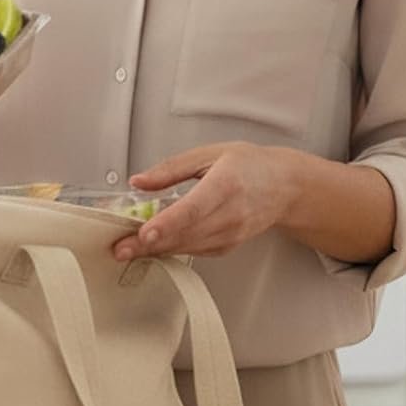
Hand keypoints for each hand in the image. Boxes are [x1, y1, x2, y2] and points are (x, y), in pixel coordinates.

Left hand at [110, 142, 297, 261]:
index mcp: (226, 185)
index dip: (168, 224)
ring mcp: (231, 234)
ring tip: (127, 250)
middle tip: (120, 248)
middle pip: (186, 234)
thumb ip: (170, 169)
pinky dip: (171, 250)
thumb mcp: (209, 154)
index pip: (193, 209)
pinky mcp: (228, 245)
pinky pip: (195, 251)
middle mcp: (230, 214)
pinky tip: (151, 249)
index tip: (145, 233)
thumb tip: (139, 181)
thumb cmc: (250, 166)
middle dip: (149, 244)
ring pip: (188, 247)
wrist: (284, 186)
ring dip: (155, 251)